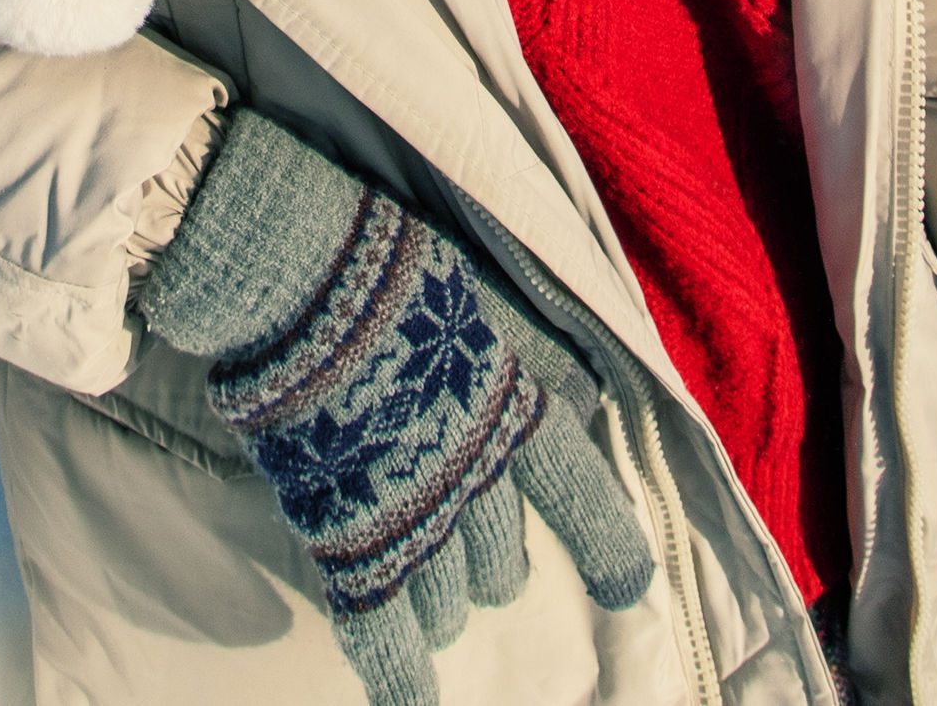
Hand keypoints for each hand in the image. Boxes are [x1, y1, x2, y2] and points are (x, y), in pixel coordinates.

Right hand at [138, 112, 652, 705]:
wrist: (308, 280)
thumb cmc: (396, 273)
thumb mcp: (489, 299)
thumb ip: (524, 353)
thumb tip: (561, 384)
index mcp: (519, 415)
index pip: (582, 498)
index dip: (607, 549)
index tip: (628, 589)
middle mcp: (477, 477)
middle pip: (500, 558)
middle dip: (493, 569)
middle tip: (484, 570)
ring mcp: (413, 515)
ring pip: (445, 597)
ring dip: (442, 606)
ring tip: (436, 611)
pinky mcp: (349, 536)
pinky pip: (380, 628)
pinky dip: (397, 675)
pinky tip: (413, 702)